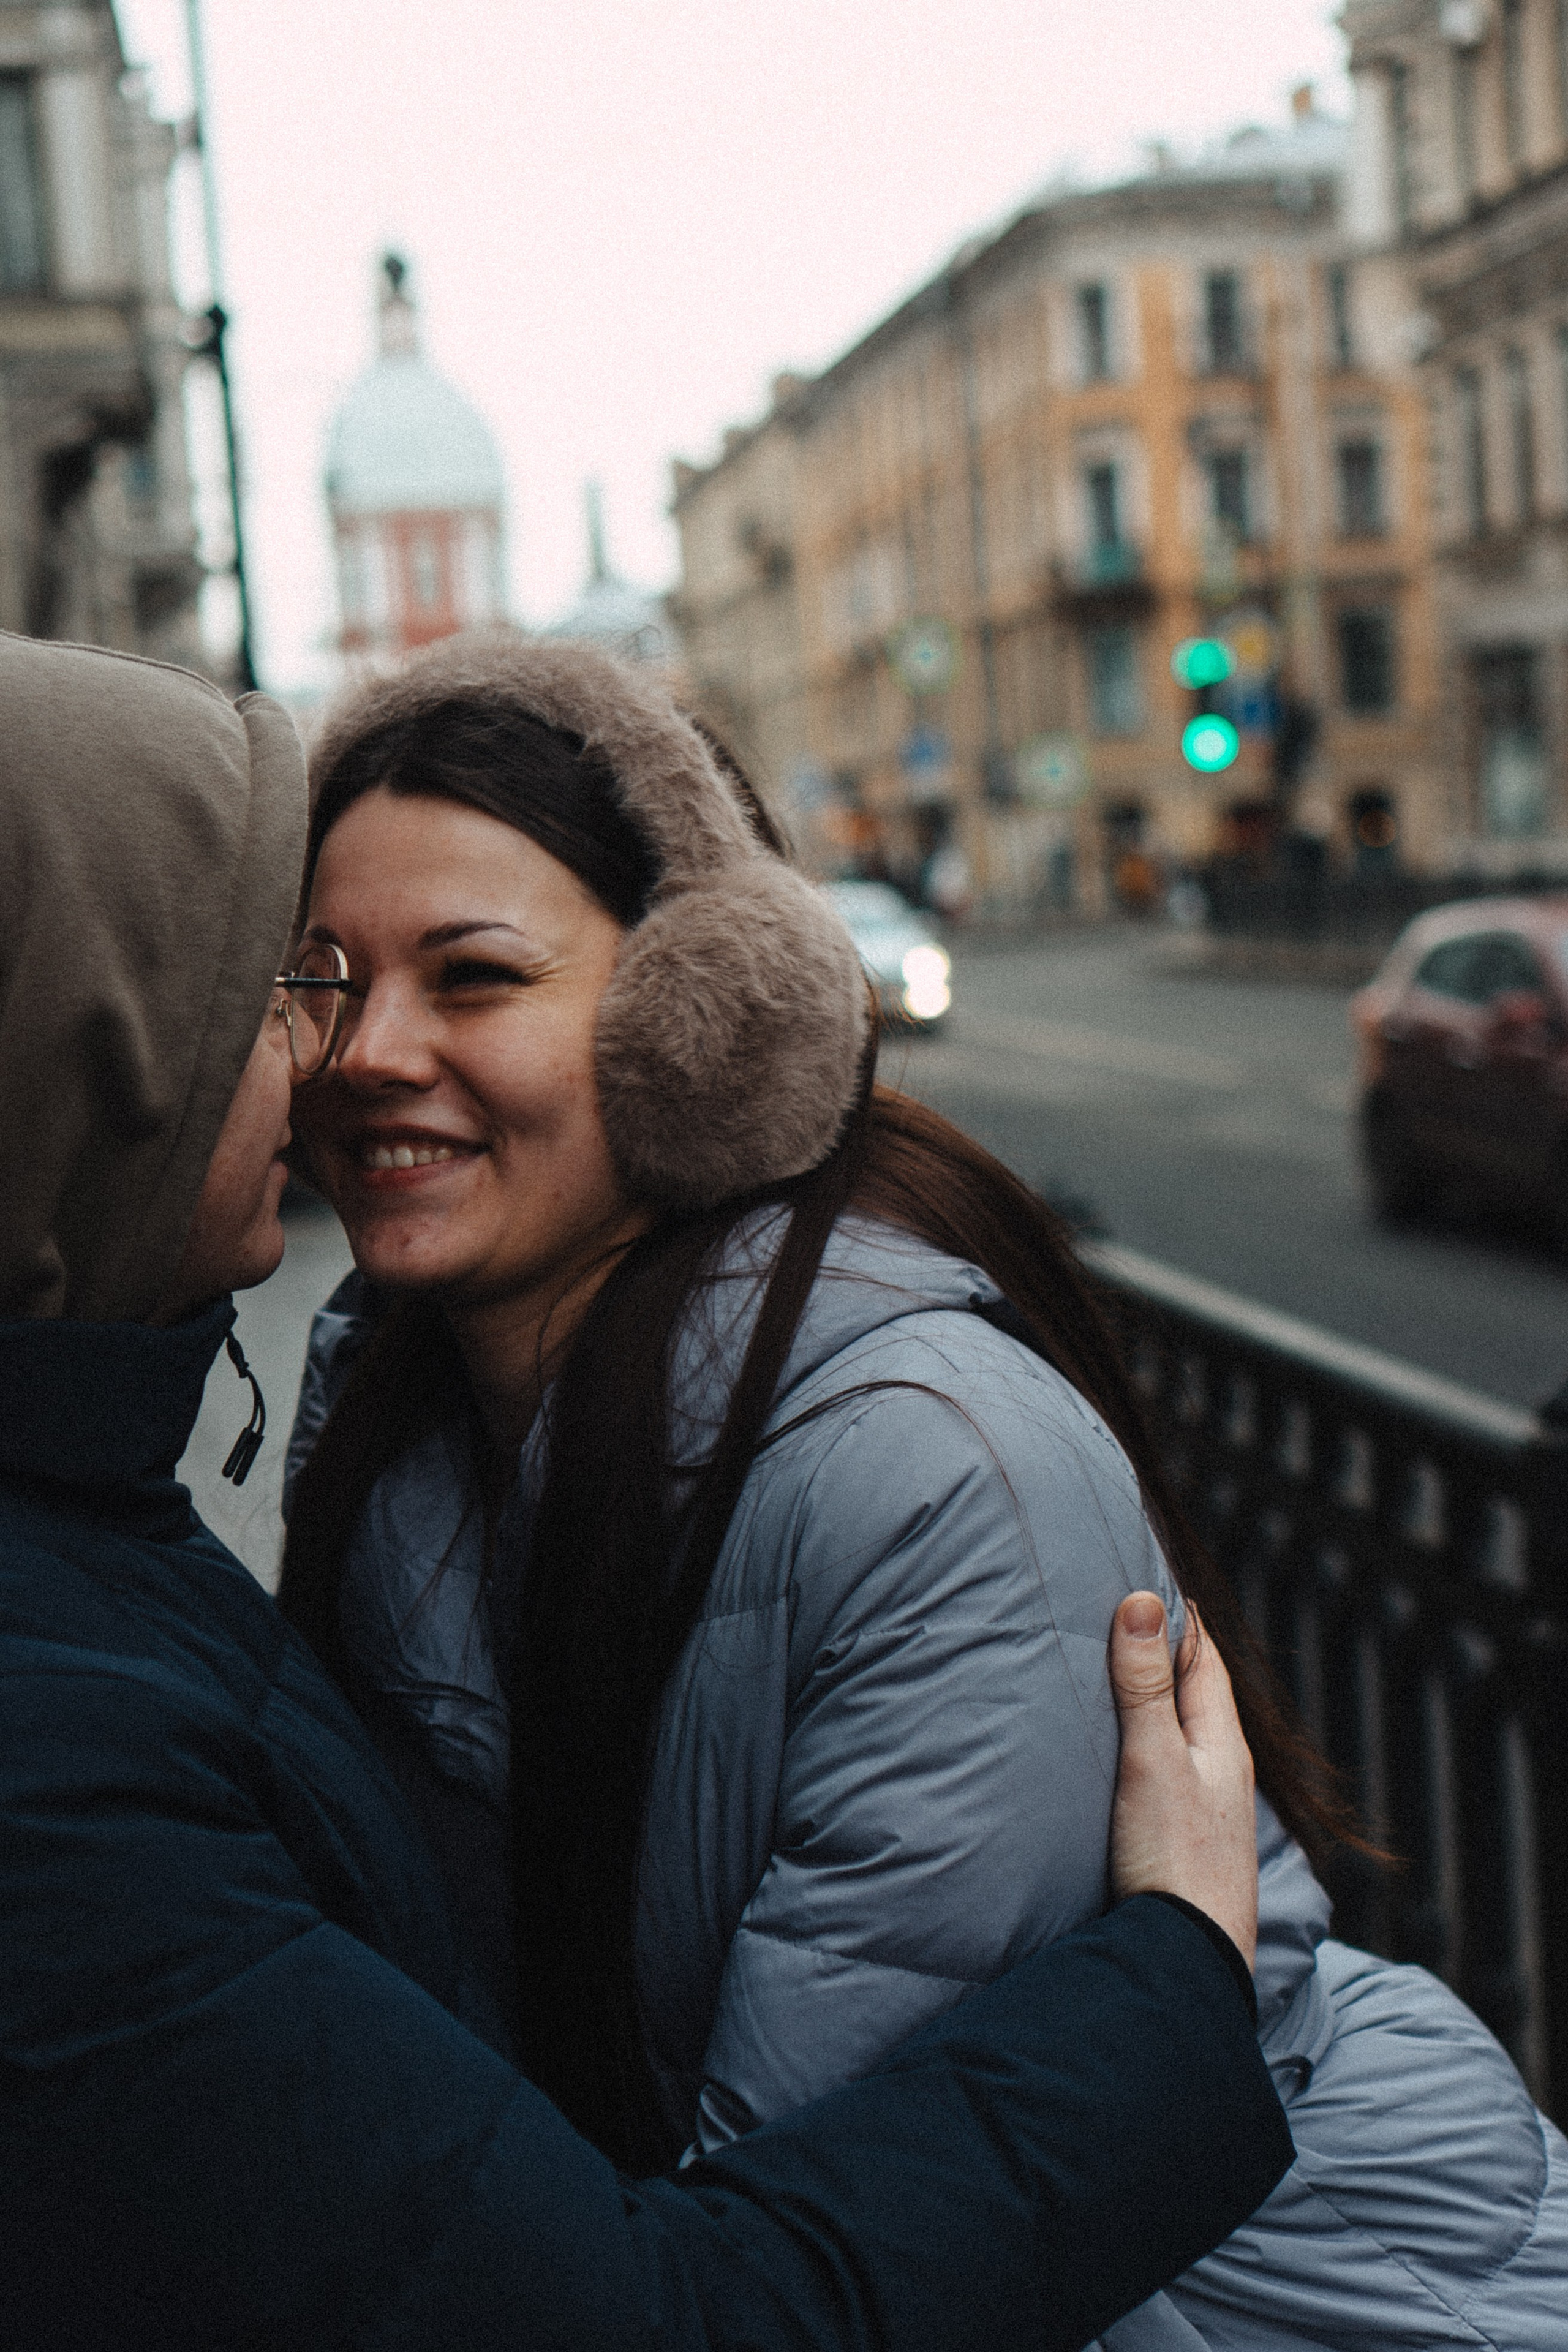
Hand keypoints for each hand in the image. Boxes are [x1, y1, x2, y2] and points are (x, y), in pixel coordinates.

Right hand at [1108, 1593, 1257, 1970]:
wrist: (1189, 1962)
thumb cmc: (1175, 1859)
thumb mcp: (1153, 1760)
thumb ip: (1144, 1685)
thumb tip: (1143, 1601)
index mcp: (1222, 1741)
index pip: (1203, 1657)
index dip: (1176, 1616)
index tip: (1146, 1579)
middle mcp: (1221, 1770)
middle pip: (1194, 1694)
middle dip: (1164, 1654)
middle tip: (1124, 1616)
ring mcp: (1205, 1809)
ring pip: (1181, 1736)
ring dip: (1154, 1702)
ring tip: (1117, 1677)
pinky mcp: (1184, 1841)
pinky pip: (1167, 1773)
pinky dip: (1146, 1747)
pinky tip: (1123, 1759)